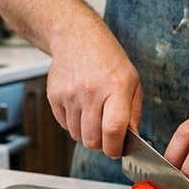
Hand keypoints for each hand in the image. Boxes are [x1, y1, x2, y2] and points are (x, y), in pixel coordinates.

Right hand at [47, 26, 141, 157]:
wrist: (76, 37)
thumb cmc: (108, 59)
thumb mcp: (132, 81)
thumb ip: (133, 113)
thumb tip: (131, 139)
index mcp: (116, 87)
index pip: (113, 129)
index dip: (115, 148)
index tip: (117, 150)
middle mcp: (91, 92)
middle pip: (92, 140)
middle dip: (101, 144)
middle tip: (106, 134)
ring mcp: (70, 95)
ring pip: (77, 136)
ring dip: (87, 133)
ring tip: (93, 114)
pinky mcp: (54, 97)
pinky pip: (64, 125)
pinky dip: (73, 123)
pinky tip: (80, 107)